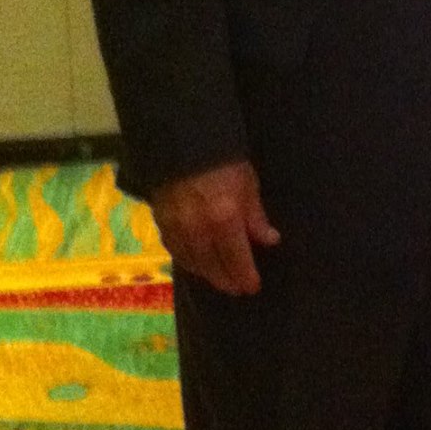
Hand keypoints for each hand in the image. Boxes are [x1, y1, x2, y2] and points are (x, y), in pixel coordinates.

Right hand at [150, 159, 280, 294]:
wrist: (183, 141)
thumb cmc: (224, 161)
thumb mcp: (248, 185)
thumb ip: (256, 217)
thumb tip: (270, 240)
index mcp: (224, 220)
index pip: (236, 260)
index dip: (245, 276)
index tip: (252, 286)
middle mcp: (198, 230)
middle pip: (213, 267)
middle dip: (226, 280)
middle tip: (237, 288)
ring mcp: (177, 228)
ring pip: (192, 263)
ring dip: (207, 274)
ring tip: (219, 278)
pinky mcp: (161, 222)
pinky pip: (175, 250)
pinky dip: (187, 261)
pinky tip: (196, 263)